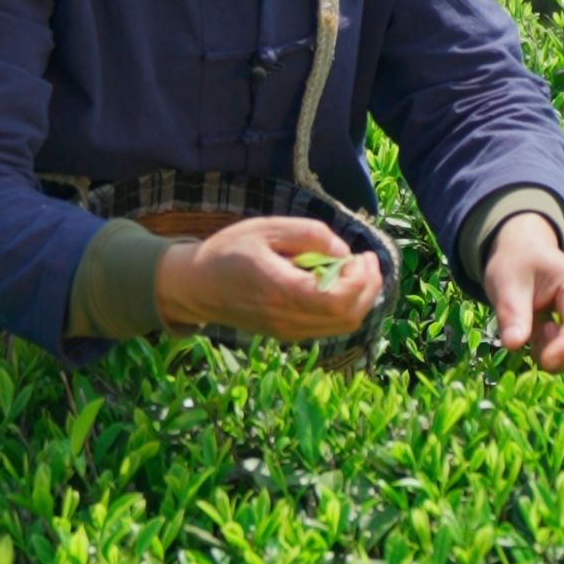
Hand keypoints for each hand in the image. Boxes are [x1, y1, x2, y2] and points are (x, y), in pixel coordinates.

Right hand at [155, 217, 380, 341]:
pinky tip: (338, 283)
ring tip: (356, 269)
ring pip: (342, 326)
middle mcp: (287, 320)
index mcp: (281, 291)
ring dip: (360, 298)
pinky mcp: (287, 334)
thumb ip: (310, 235)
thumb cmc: (229, 250)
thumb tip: (343, 252)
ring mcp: (288, 331)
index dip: (361, 279)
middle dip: (368, 287)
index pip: (338, 301)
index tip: (360, 254)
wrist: (195, 286)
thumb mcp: (268, 228)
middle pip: (348, 317)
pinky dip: (344, 307)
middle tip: (366, 260)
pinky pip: (328, 327)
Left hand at [482, 213, 563, 376]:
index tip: (543, 362)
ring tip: (536, 336)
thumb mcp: (506, 282)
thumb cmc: (516, 264)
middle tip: (533, 342)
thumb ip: (512, 313)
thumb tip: (513, 345)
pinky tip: (542, 342)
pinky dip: (560, 361)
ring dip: (561, 361)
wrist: (524, 254)